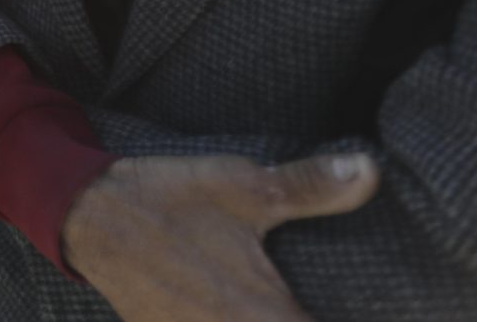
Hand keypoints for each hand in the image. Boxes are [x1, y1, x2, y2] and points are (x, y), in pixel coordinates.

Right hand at [63, 151, 378, 321]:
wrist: (86, 215)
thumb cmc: (167, 200)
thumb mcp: (241, 186)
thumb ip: (308, 186)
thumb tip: (369, 170)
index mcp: (262, 317)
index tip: (391, 315)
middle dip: (304, 319)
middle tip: (320, 301)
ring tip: (285, 306)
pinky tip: (245, 308)